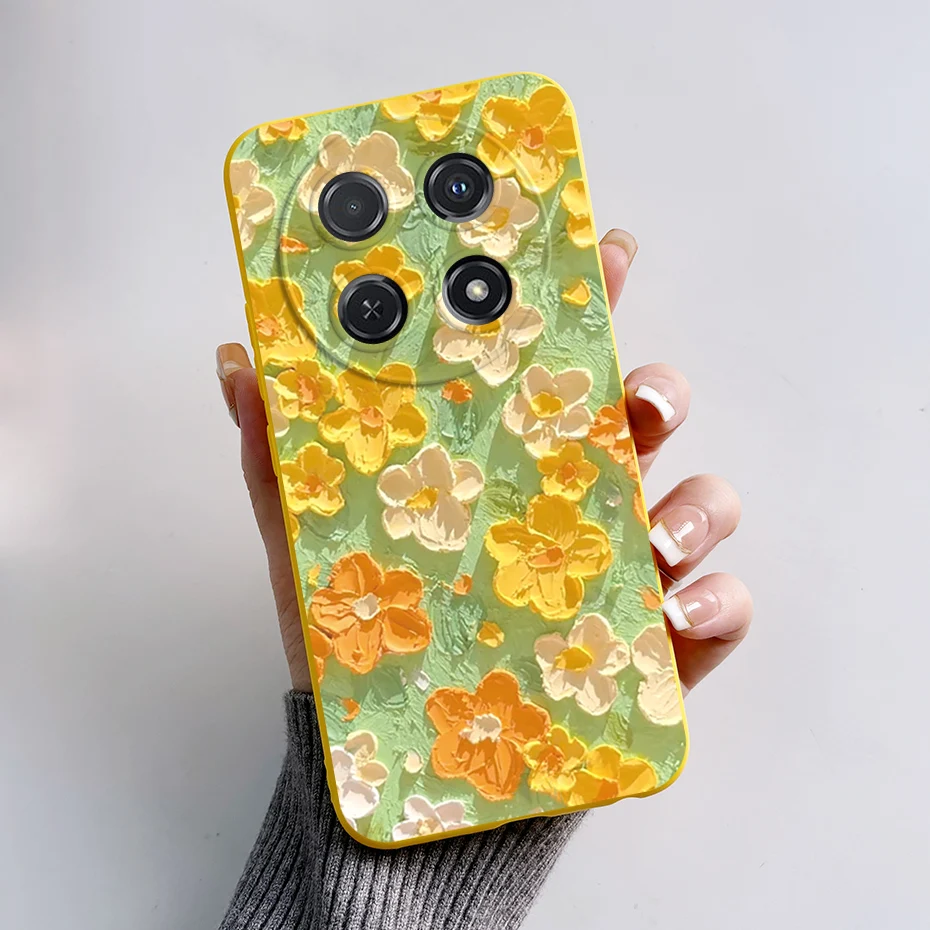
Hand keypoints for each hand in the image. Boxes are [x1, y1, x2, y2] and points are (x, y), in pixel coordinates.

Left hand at [216, 228, 751, 693]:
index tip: (604, 252)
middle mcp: (576, 500)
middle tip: (637, 401)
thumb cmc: (371, 638)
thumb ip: (279, 453)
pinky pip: (720, 609)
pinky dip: (717, 601)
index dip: (587, 303)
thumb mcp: (313, 540)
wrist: (407, 757)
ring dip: (696, 502)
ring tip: (654, 535)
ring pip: (699, 503)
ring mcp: (625, 569)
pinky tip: (677, 613)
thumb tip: (236, 358)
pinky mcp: (660, 644)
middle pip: (643, 420)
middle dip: (658, 391)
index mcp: (506, 461)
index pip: (554, 368)